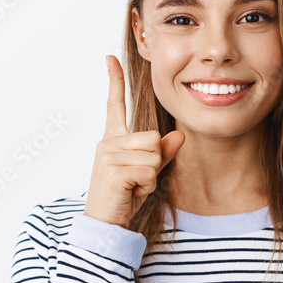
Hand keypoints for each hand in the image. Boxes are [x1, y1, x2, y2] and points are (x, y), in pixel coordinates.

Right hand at [83, 55, 184, 228]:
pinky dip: (147, 185)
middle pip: (153, 137)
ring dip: (150, 176)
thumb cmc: (123, 199)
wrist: (104, 225)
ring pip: (154, 153)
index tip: (110, 57)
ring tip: (132, 187)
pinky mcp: (114, 169)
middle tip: (135, 181)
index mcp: (112, 140)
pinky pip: (149, 169)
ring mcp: (108, 155)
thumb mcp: (147, 174)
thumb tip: (179, 136)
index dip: (114, 80)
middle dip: (153, 162)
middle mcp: (107, 143)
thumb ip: (162, 154)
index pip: (114, 105)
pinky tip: (130, 193)